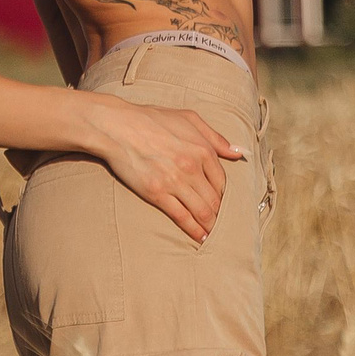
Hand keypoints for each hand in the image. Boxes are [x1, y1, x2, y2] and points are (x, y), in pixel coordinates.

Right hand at [86, 96, 245, 242]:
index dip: (224, 195)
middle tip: (223, 224)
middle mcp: (192, 167)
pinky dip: (194, 230)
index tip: (224, 203)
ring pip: (202, 211)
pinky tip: (200, 237)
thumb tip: (238, 153)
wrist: (116, 126)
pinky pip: (182, 217)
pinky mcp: (157, 194)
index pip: (222, 181)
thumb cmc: (150, 119)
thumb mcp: (187, 118)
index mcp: (202, 149)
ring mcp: (175, 182)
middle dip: (221, 214)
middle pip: (215, 199)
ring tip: (214, 234)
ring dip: (211, 226)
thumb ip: (215, 136)